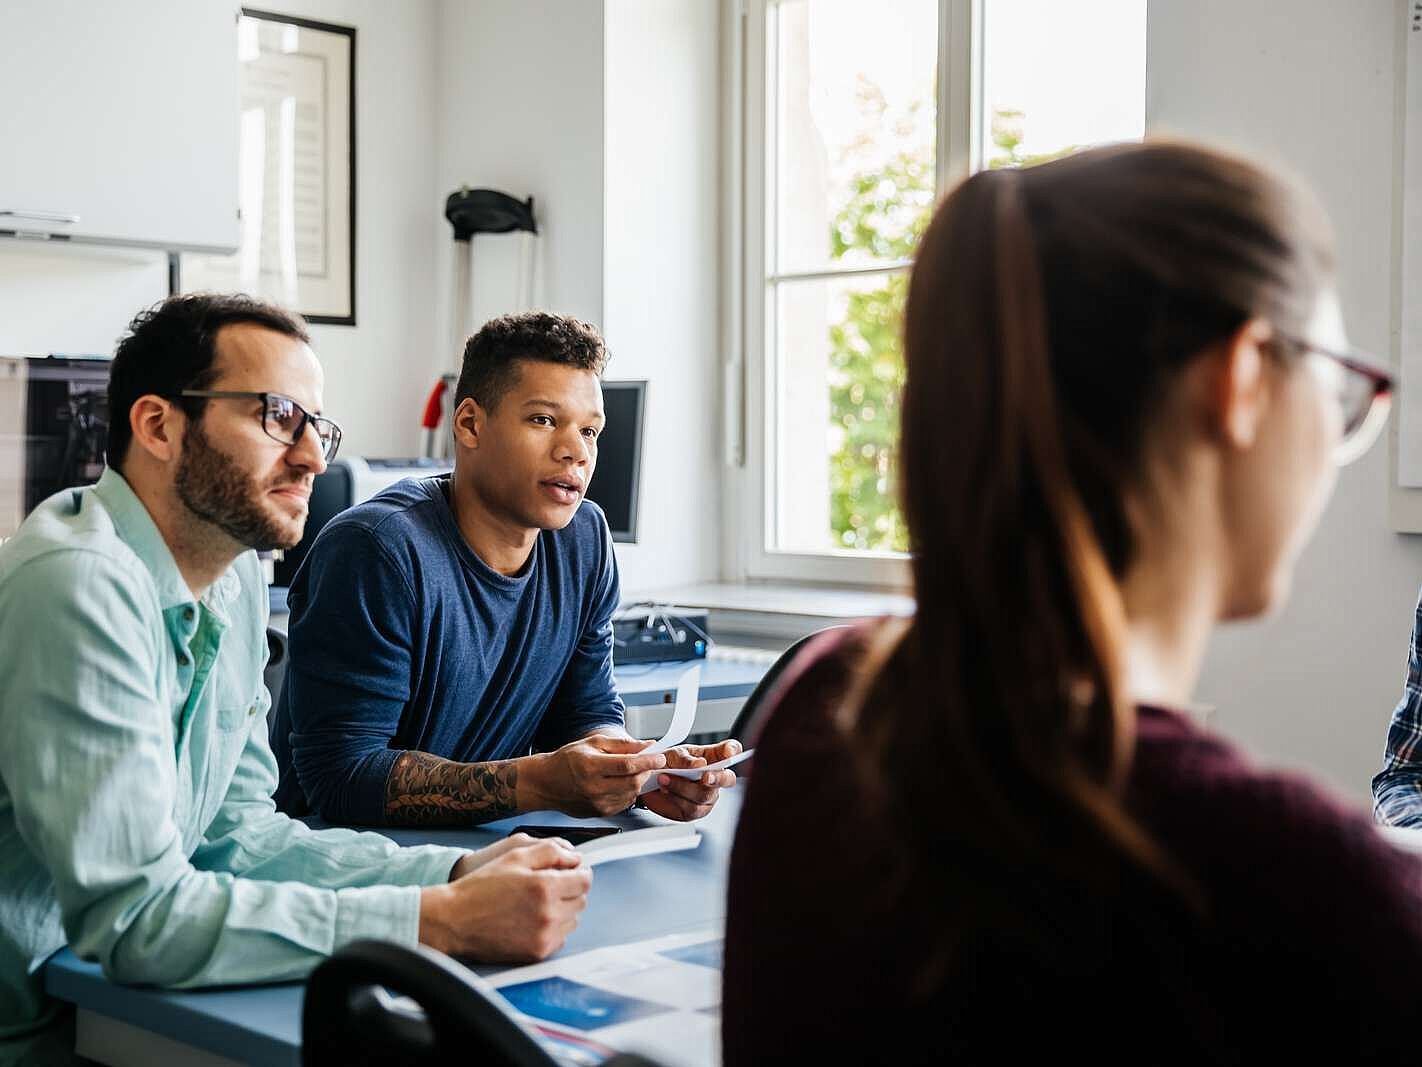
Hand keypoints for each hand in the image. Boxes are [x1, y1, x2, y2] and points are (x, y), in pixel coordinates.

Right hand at [420, 838, 590, 961]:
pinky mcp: (537, 953)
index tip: (569, 872)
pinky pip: (560, 938)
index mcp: (545, 887)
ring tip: (538, 904)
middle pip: (581, 900)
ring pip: (573, 920)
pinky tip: (533, 920)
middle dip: (571, 890)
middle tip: (549, 886)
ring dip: (564, 910)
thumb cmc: (482, 886)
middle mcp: (549, 913)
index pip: (585, 881)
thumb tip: (576, 859)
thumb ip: (550, 852)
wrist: (454, 921)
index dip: (579, 873)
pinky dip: (553, 929)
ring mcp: (544, 936)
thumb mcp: (514, 856)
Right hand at [525, 734, 665, 816]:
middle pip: (633, 782)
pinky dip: (629, 792)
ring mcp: (596, 803)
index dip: (647, 761)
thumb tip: (646, 745)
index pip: (627, 765)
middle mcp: (593, 788)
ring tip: (633, 771)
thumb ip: (622, 744)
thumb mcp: (593, 743)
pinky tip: (622, 783)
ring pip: (631, 794)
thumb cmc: (567, 760)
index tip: (659, 757)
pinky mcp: (600, 813)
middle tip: (649, 763)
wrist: (547, 783)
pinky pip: (624, 803)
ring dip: (639, 782)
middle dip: (646, 771)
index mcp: (590, 766)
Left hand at [640, 739, 739, 821]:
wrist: (649, 782)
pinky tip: (666, 790)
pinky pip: (691, 808)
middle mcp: (715, 777)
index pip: (731, 750)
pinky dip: (676, 798)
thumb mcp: (673, 754)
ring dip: (683, 787)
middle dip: (717, 777)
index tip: (728, 752)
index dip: (733, 751)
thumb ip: (686, 759)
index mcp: (713, 756)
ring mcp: (708, 796)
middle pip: (727, 779)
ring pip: (704, 795)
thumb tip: (700, 764)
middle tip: (706, 776)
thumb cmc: (666, 764)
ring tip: (665, 779)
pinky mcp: (696, 811)